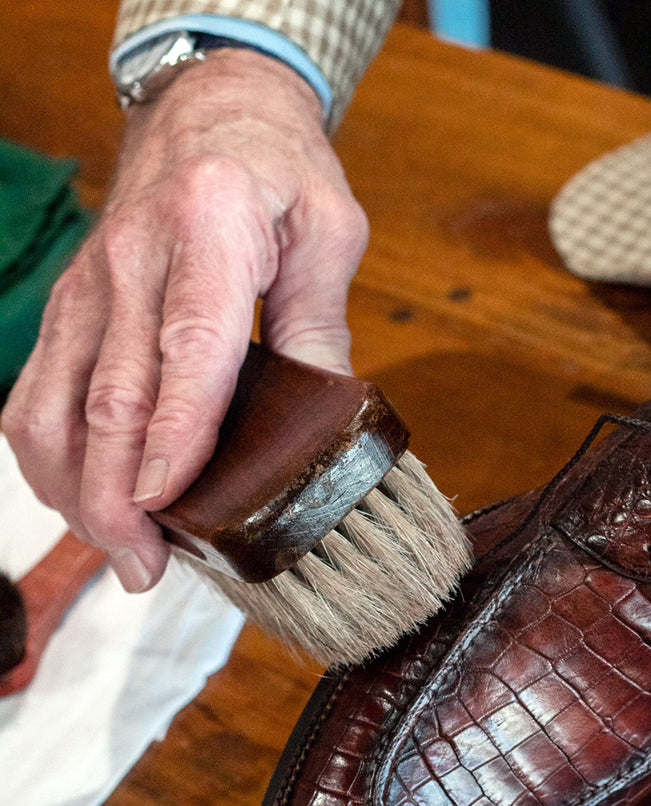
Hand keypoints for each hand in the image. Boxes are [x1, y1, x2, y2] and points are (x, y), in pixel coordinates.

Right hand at [1, 49, 367, 591]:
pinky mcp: (71, 306)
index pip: (187, 348)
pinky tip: (82, 500)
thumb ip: (319, 324)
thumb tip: (325, 420)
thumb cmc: (279, 166)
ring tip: (119, 553)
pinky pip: (35, 391)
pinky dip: (49, 457)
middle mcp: (132, 259)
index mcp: (210, 227)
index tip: (169, 505)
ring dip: (77, 490)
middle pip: (108, 395)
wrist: (210, 106)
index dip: (176, 434)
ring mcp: (89, 285)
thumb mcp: (329, 231)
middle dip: (119, 496)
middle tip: (145, 568)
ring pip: (53, 404)